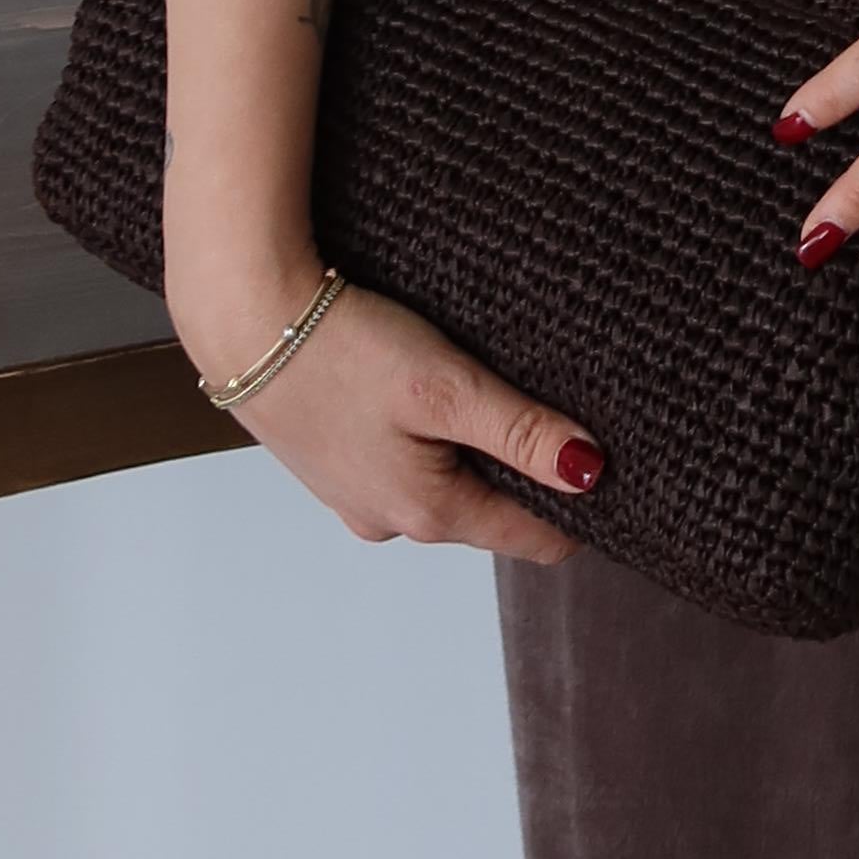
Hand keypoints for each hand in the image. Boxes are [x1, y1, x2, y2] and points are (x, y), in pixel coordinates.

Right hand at [193, 268, 606, 571]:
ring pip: (446, 483)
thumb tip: (591, 474)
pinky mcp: (335, 466)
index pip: (533, 537)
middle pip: (491, 508)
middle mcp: (391, 523)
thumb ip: (521, 433)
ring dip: (471, 446)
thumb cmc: (344, 348)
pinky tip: (419, 389)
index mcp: (427, 514)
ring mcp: (358, 498)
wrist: (245, 320)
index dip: (580, 506)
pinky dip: (425, 434)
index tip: (613, 468)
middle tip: (549, 406)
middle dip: (524, 468)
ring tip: (479, 387)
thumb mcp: (447, 387)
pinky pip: (405, 462)